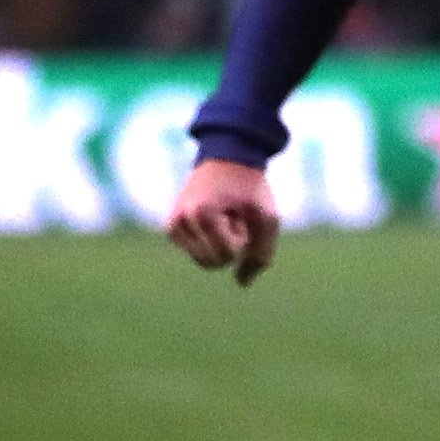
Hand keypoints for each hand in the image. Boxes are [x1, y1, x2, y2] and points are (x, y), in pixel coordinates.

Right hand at [167, 155, 281, 286]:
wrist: (228, 157)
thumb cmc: (250, 188)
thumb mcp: (267, 218)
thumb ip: (261, 254)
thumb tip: (242, 283)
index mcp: (203, 215)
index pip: (228, 255)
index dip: (244, 240)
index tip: (242, 216)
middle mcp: (181, 220)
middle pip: (212, 263)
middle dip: (230, 245)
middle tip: (234, 216)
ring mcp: (174, 224)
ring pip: (203, 261)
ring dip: (220, 244)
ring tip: (225, 217)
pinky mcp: (173, 227)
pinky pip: (196, 252)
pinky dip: (210, 242)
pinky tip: (215, 219)